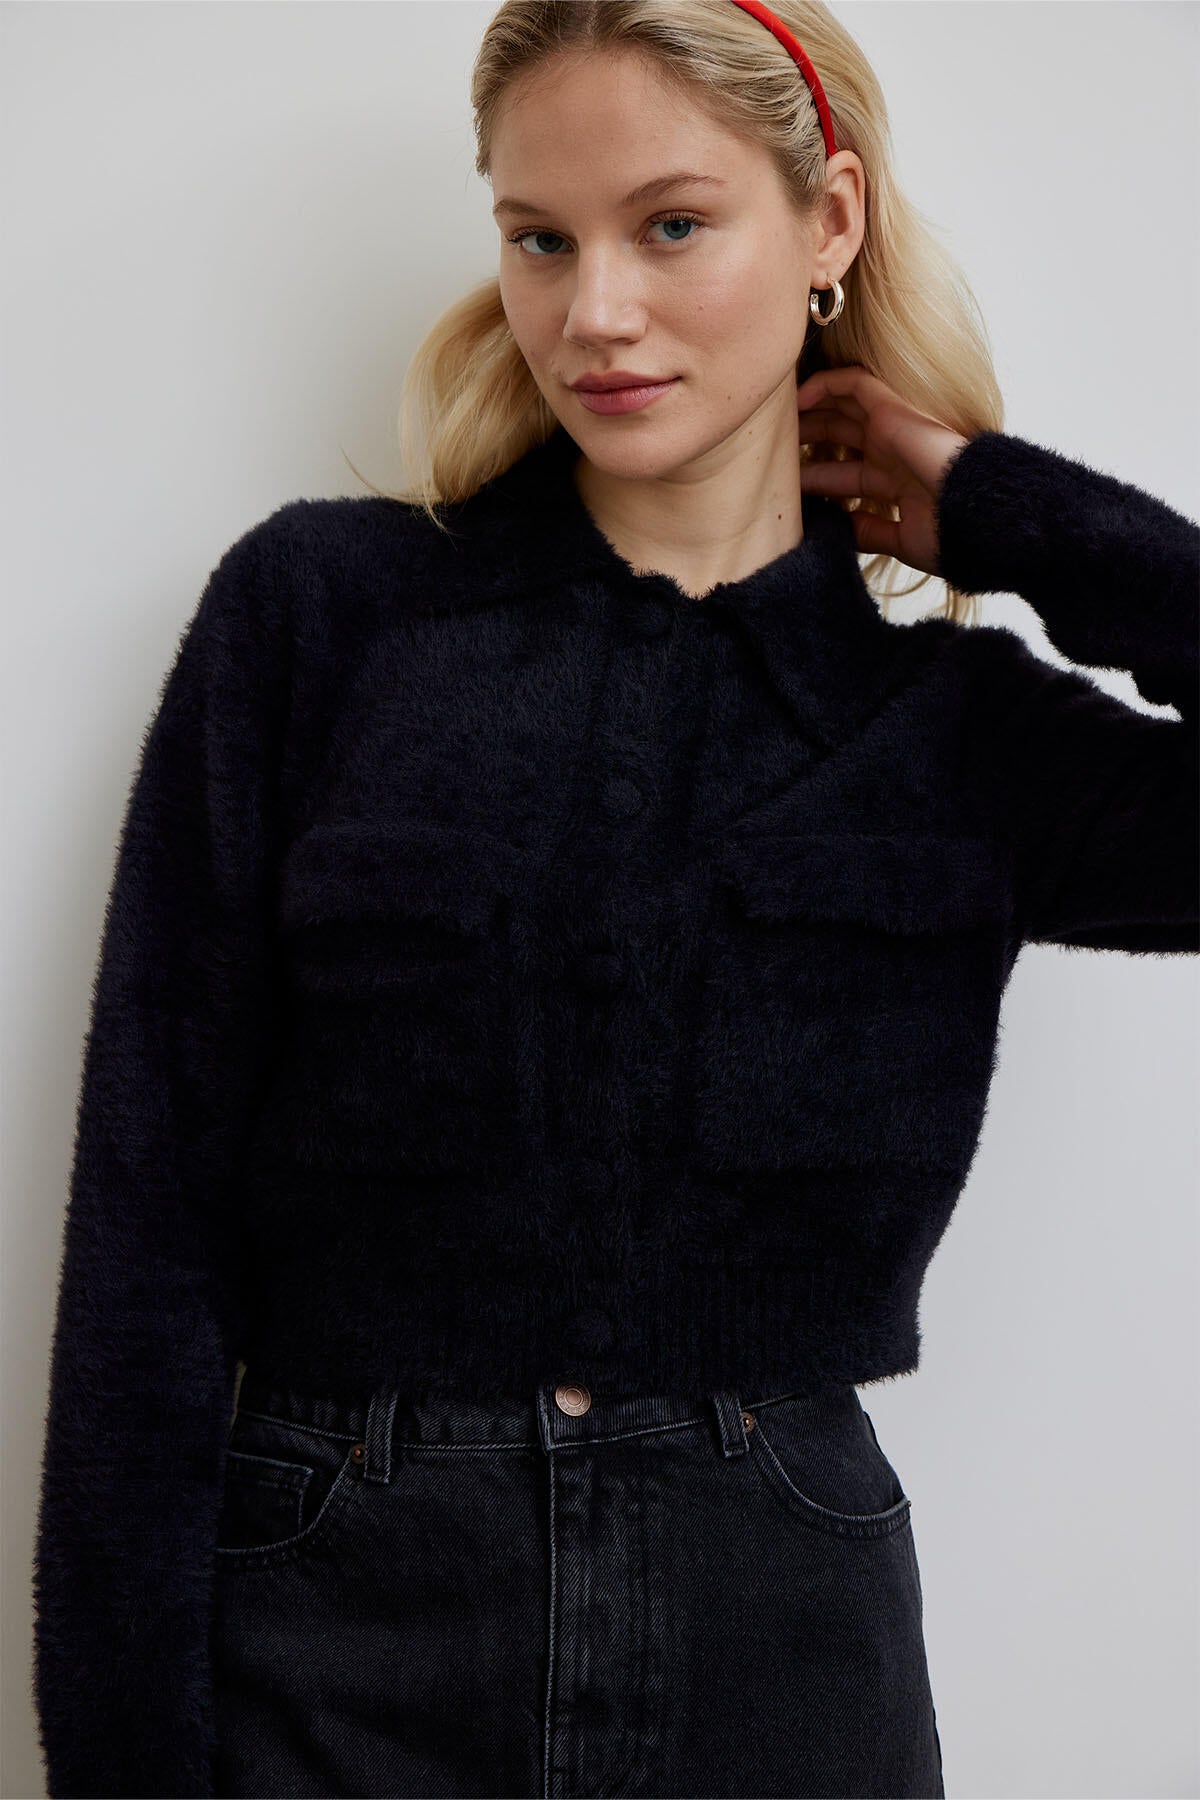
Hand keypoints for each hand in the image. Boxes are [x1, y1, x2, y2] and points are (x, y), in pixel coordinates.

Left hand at [794, 365, 970, 577]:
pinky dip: (824, 385)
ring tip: (775, 420)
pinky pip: (854, 383)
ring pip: (841, 408)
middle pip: (839, 437)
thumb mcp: (903, 541)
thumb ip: (871, 533)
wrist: (978, 517)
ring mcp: (893, 430)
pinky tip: (798, 399)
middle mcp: (892, 452)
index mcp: (896, 483)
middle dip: (806, 441)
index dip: (816, 479)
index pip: (846, 474)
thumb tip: (841, 531)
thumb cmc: (953, 534)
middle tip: (770, 450)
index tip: (784, 491)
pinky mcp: (893, 411)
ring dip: (808, 412)